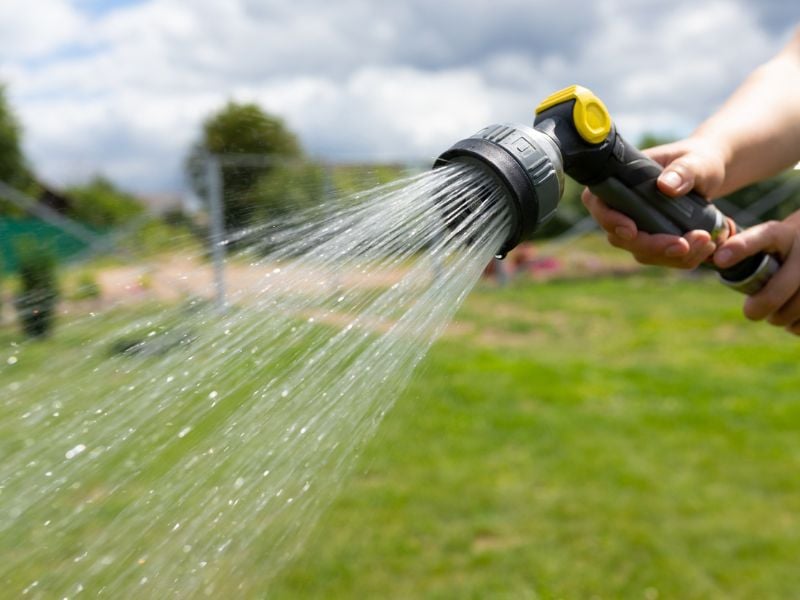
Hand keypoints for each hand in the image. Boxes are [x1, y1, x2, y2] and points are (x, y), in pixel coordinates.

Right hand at [581, 136, 728, 268]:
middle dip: (651, 245)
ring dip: (671, 255)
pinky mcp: (653, 240)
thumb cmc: (698, 160)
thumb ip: (683, 171)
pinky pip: (661, 257)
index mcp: (620, 180)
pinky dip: (682, 258)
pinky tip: (705, 247)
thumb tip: (665, 186)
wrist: (710, 174)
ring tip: (705, 241)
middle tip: (684, 245)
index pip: (598, 203)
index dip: (608, 219)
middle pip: (620, 236)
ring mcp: (636, 226)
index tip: (631, 230)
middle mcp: (622, 207)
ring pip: (641, 251)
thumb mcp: (695, 161)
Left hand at [714, 214, 799, 334]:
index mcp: (783, 233)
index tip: (720, 259)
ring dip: (781, 317)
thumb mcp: (770, 241)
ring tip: (776, 316)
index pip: (763, 236)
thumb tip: (712, 262)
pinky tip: (794, 320)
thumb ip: (745, 252)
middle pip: (780, 288)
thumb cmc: (784, 248)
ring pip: (796, 307)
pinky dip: (798, 325)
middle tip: (751, 312)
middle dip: (761, 306)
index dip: (742, 247)